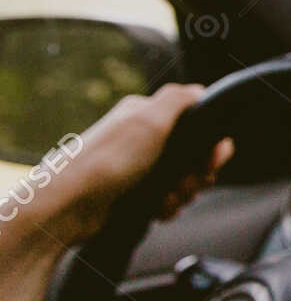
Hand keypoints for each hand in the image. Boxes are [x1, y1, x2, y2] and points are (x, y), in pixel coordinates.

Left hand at [2, 83, 231, 254]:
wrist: (67, 207)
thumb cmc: (105, 162)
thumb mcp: (148, 119)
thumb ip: (179, 99)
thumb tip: (200, 91)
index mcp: (147, 114)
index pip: (198, 121)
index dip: (212, 144)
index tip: (213, 160)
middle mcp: (143, 138)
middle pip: (195, 154)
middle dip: (199, 173)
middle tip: (189, 183)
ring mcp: (139, 166)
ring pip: (184, 179)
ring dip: (184, 193)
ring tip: (168, 198)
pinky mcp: (134, 192)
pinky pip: (167, 198)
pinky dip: (168, 206)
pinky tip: (158, 209)